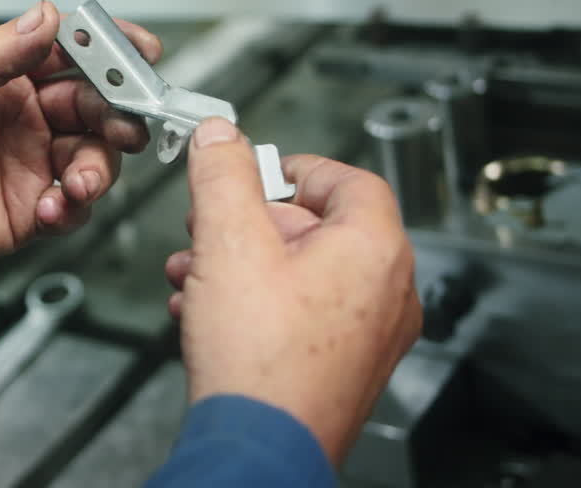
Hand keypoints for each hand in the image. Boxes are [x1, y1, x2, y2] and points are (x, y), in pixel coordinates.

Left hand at [0, 0, 161, 290]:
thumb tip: (46, 17)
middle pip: (98, 105)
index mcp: (8, 78)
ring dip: (100, 164)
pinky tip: (48, 205)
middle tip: (124, 120)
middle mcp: (29, 118)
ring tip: (78, 178)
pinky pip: (75, 206)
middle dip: (120, 110)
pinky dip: (73, 206)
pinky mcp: (31, 210)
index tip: (139, 49)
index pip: (72, 54)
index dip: (110, 49)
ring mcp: (33, 164)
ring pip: (97, 156)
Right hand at [164, 118, 420, 464]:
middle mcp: (386, 293)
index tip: (255, 169)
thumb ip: (222, 176)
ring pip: (302, 274)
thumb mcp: (227, 241)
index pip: (349, 180)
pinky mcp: (342, 368)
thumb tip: (220, 135)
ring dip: (241, 264)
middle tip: (209, 224)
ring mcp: (368, 336)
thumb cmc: (261, 360)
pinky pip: (301, 315)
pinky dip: (254, 302)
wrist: (261, 446)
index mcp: (375, 251)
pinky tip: (206, 312)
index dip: (294, 168)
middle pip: (317, 228)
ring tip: (195, 271)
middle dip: (248, 223)